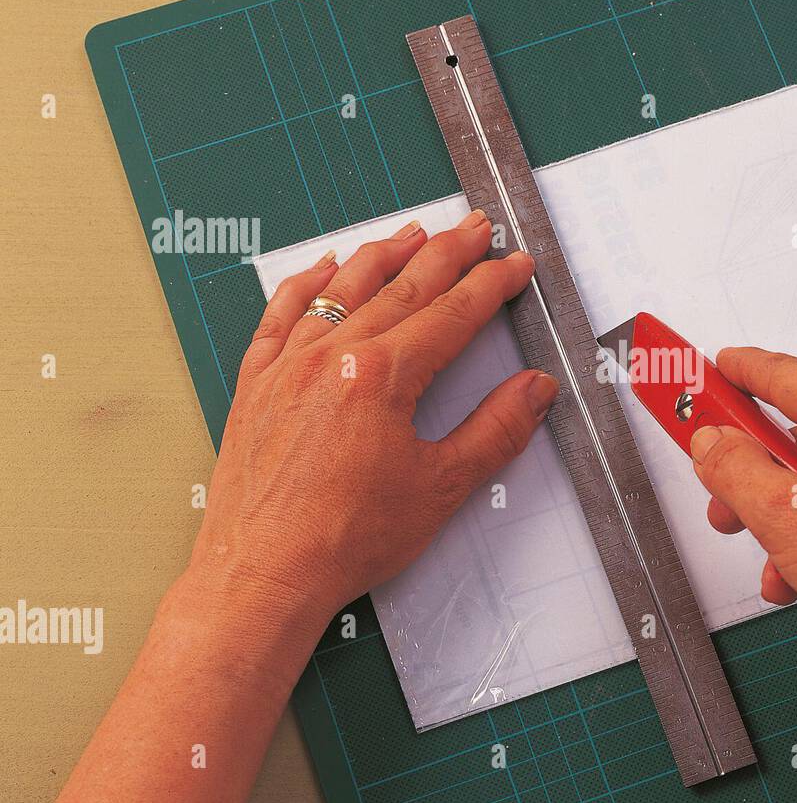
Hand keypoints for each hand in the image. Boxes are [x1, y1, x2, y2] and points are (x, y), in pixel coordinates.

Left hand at [188, 211, 556, 637]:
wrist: (262, 574)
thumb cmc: (343, 540)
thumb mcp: (441, 488)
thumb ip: (495, 431)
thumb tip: (534, 390)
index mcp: (382, 376)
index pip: (453, 314)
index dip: (491, 285)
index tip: (515, 265)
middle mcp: (333, 356)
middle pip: (403, 285)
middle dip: (448, 252)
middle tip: (477, 228)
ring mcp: (288, 364)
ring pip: (343, 288)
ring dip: (384, 253)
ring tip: (414, 232)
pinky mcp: (257, 383)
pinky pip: (281, 313)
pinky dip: (306, 284)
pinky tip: (323, 268)